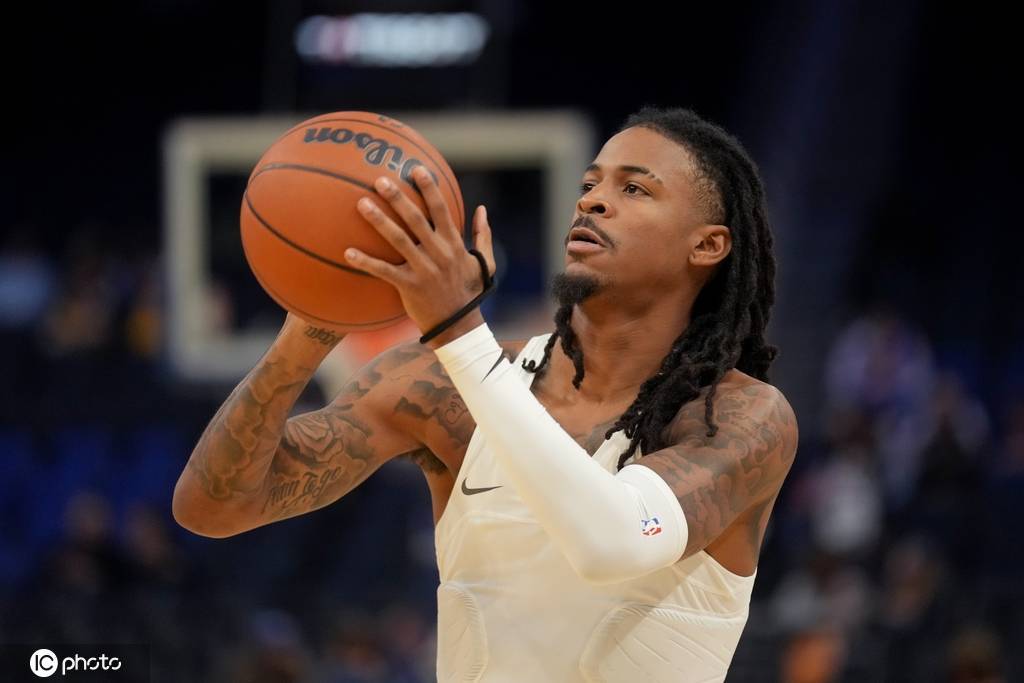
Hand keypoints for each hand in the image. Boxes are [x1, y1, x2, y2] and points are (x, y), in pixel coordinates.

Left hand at [344, 166, 495, 347]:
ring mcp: (423, 269)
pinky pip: (383, 271)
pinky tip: (346, 251)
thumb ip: (483, 235)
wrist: (459, 325)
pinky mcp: (409, 286)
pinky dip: (365, 261)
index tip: (416, 169)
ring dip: (379, 220)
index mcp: (454, 244)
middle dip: (398, 197)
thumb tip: (481, 209)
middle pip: (415, 219)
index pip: (441, 209)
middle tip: (380, 179)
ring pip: (397, 240)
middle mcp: (438, 253)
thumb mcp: (483, 263)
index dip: (429, 188)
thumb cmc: (470, 291)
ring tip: (361, 203)